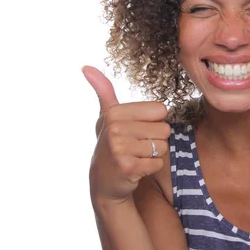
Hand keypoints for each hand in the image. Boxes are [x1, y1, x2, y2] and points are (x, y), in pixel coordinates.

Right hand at [82, 66, 169, 202]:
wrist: (105, 182)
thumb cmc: (113, 144)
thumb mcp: (108, 116)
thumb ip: (104, 91)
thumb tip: (86, 66)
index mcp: (115, 112)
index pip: (161, 110)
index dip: (153, 122)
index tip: (136, 130)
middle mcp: (114, 128)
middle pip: (164, 129)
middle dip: (155, 140)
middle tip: (136, 147)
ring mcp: (119, 149)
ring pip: (162, 147)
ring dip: (153, 155)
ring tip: (136, 157)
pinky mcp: (128, 168)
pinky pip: (158, 163)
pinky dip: (151, 168)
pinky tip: (136, 169)